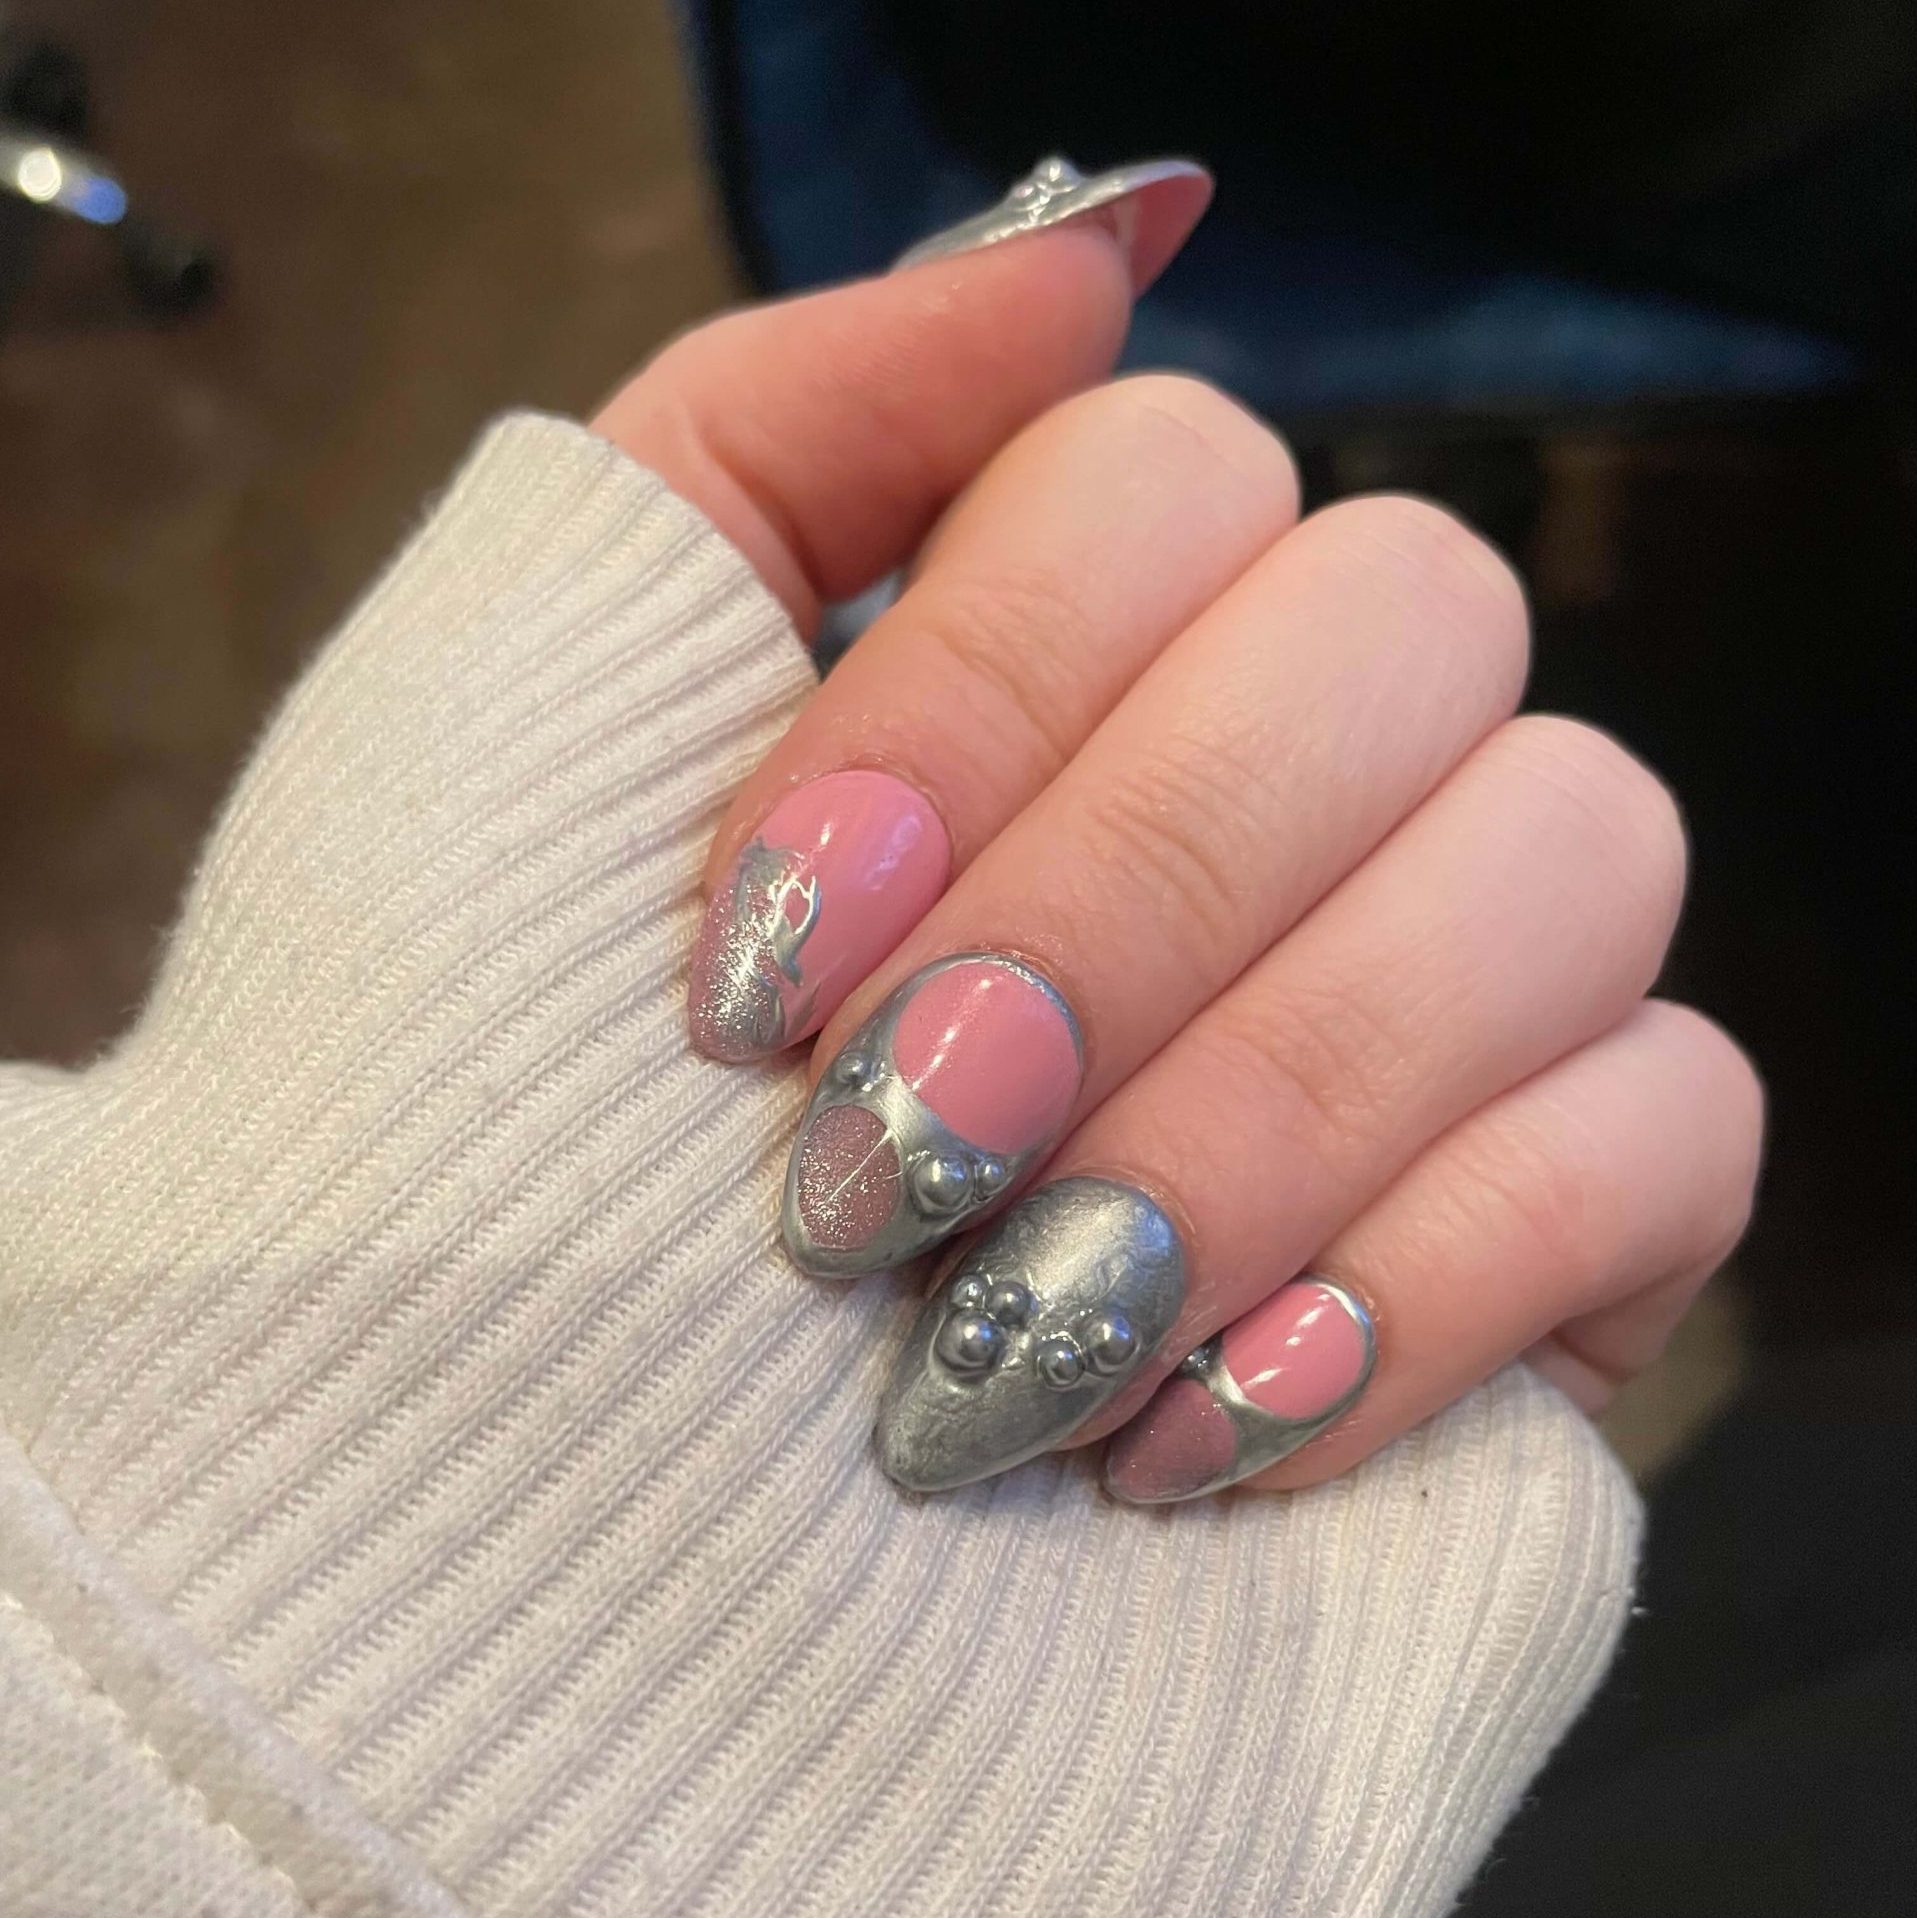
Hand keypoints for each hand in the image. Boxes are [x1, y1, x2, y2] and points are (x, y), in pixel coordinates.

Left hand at [617, 165, 1764, 1499]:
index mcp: (1056, 648)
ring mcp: (1447, 991)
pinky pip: (1671, 1132)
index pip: (1173, 470)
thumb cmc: (465, 1132)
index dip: (975, 691)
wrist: (534, 1563)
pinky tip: (1179, 1431)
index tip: (755, 967)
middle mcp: (1280, 775)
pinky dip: (1419, 1279)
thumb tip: (1100, 251)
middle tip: (887, 1168)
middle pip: (1407, 626)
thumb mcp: (525, 720)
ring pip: (1574, 854)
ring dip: (1263, 1106)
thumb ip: (777, 427)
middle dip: (1129, 903)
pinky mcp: (1567, 1229)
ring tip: (1013, 1340)